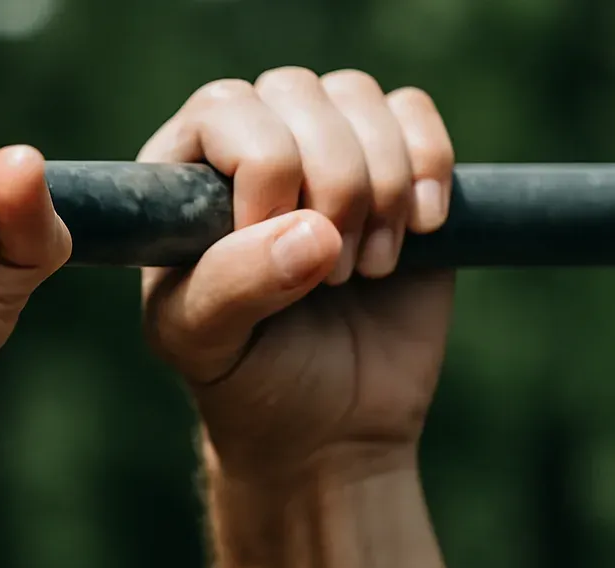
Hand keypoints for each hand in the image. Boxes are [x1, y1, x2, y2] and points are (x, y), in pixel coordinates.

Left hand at [139, 68, 454, 480]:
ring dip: (381, 184)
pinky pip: (414, 112)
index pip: (224, 108)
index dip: (265, 167)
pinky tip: (419, 231)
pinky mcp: (396, 168)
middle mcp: (250, 148)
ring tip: (364, 267)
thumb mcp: (205, 344)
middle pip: (298, 93)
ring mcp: (324, 152)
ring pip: (359, 96)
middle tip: (330, 274)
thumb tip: (311, 232)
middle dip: (331, 183)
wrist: (329, 427)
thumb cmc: (247, 378)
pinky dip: (429, 167)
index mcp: (185, 176)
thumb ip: (232, 286)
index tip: (274, 245)